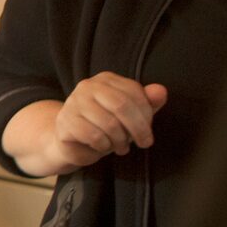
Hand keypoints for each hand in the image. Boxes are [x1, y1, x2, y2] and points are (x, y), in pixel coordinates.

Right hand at [51, 73, 167, 168]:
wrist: (72, 143)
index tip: (148, 132)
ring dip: (120, 141)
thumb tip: (161, 91)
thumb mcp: (131, 115)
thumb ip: (148, 102)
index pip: (134, 93)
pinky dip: (103, 146)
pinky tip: (103, 147)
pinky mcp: (65, 121)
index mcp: (106, 80)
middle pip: (122, 106)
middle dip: (138, 129)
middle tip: (144, 143)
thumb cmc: (105, 127)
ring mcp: (73, 102)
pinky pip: (94, 136)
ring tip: (121, 147)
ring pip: (109, 124)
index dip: (146, 116)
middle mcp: (88, 86)